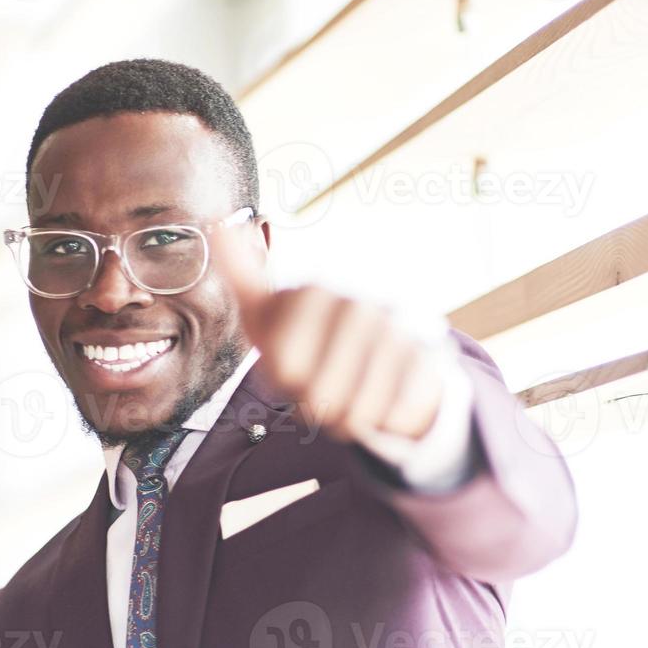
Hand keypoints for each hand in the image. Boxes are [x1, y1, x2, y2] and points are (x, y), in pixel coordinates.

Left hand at [215, 231, 445, 442]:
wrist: (390, 360)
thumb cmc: (318, 345)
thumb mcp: (273, 318)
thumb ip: (245, 283)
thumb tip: (215, 227)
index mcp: (313, 294)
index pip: (286, 366)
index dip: (286, 382)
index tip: (292, 371)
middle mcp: (359, 306)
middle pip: (321, 392)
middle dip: (319, 407)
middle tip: (325, 395)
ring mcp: (399, 332)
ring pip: (359, 410)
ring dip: (352, 419)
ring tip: (353, 401)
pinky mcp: (431, 360)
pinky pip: (396, 414)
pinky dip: (386, 420)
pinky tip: (386, 400)